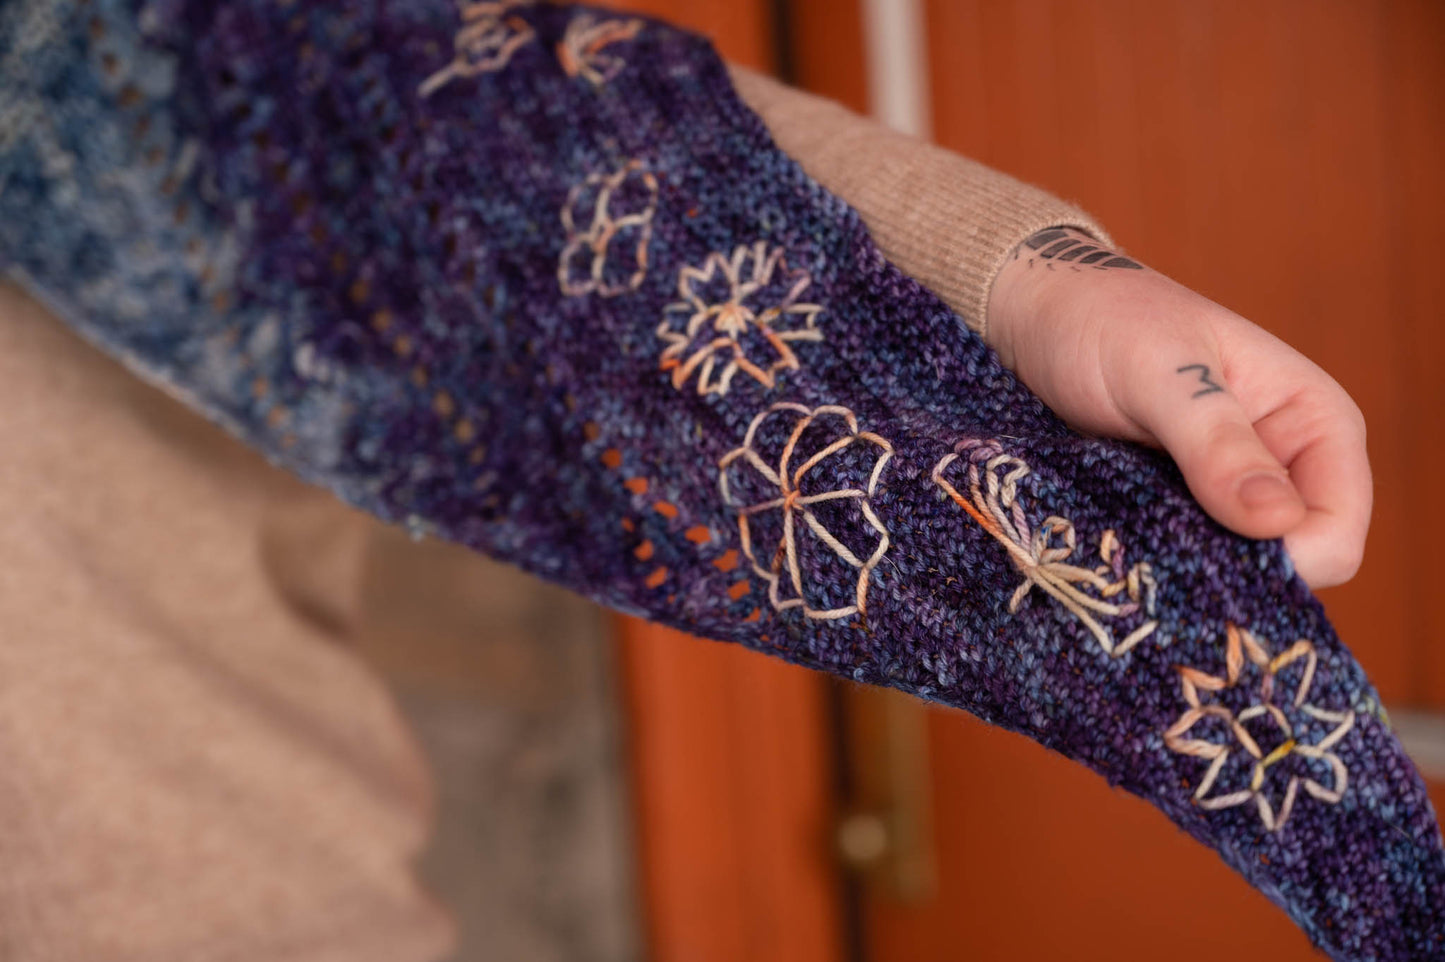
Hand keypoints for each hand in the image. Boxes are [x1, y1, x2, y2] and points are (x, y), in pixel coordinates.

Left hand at [986, 228, 1370, 588]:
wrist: (1038, 311)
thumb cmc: (1105, 321)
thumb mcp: (1159, 372)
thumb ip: (1216, 442)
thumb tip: (1279, 522)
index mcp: (1314, 422)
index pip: (1335, 530)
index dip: (1287, 558)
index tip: (1207, 550)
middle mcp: (1283, 466)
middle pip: (1288, 565)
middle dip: (1229, 571)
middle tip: (1153, 547)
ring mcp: (1226, 493)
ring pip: (1229, 572)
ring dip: (1182, 569)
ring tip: (1127, 541)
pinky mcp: (1174, 510)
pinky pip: (1180, 561)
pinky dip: (1151, 561)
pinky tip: (1113, 544)